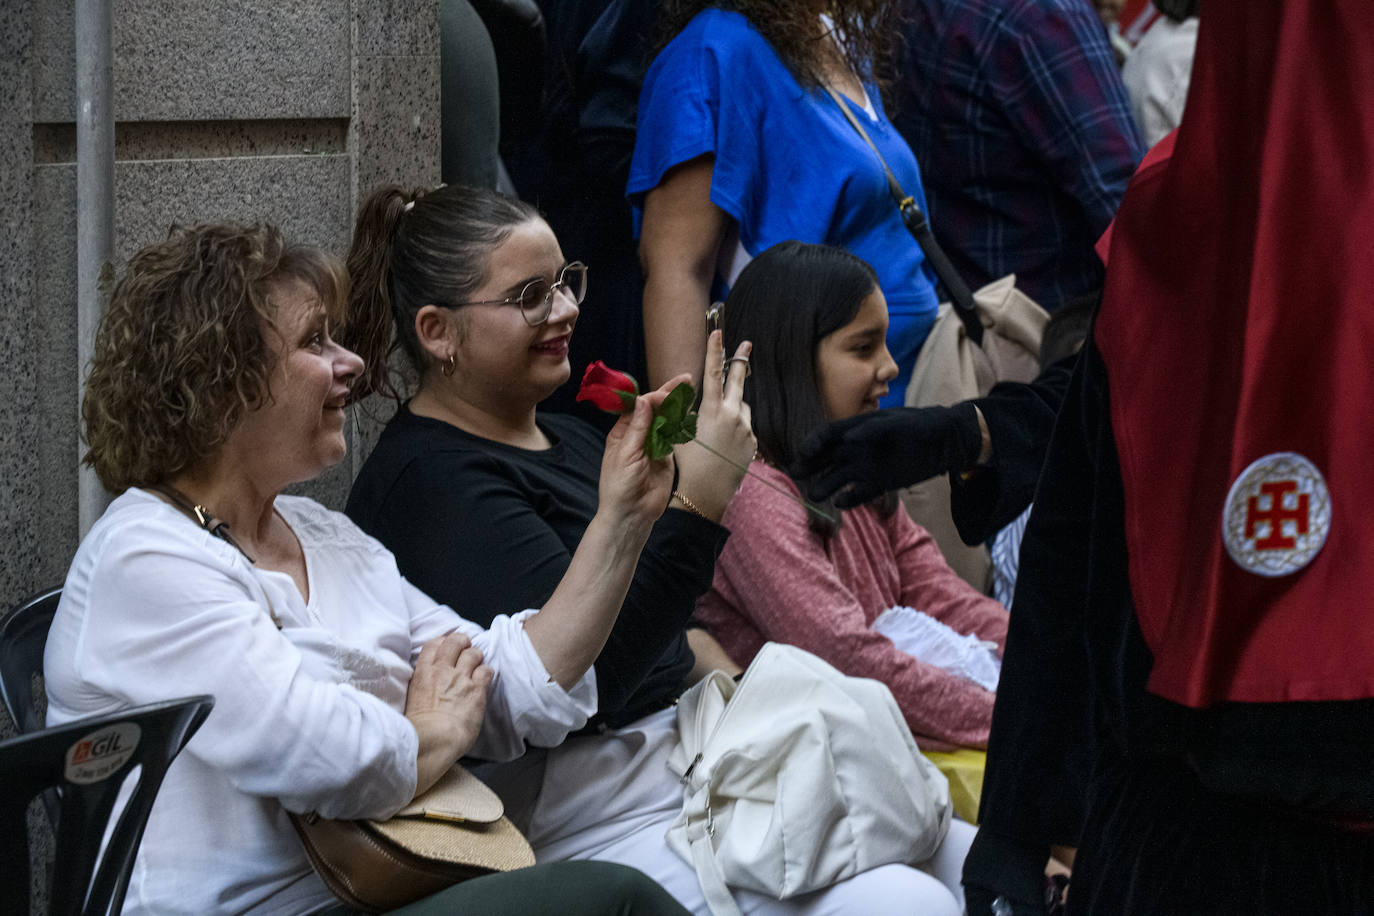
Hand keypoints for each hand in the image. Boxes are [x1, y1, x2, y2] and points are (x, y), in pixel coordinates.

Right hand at [405, 632, 492, 794]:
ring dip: (476, 656)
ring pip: (473, 653)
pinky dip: (487, 672)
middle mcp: (441, 671)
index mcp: (423, 674)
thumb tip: (427, 686)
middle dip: (462, 641)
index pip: (433, 645)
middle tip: (466, 647)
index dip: (443, 642)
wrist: (433, 740)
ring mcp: (460, 679)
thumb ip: (422, 686)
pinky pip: (486, 671)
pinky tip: (485, 679)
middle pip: (455, 642)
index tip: (447, 646)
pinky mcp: (476, 690)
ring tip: (477, 664)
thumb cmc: (419, 729)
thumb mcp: (412, 700)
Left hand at [597, 376, 684, 535]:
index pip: (638, 407)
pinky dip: (682, 424)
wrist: (632, 514)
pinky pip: (675, 437)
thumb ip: (637, 427)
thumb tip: (643, 400)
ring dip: (677, 406)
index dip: (652, 397)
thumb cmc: (619, 487)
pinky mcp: (667, 457)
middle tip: (685, 380)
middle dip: (668, 394)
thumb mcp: (625, 454)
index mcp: (622, 433)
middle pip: (654, 410)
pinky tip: (690, 412)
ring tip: (690, 390)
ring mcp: (653, 445)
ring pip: (667, 420)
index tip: (664, 392)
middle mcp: (638, 436)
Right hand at [673, 330, 755, 520]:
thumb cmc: (689, 463)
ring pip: (741, 407)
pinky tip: (725, 443)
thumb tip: (691, 392)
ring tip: (717, 427)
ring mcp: (745, 428)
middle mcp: (732, 415)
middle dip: (740, 360)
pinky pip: (746, 425)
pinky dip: (737, 426)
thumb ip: (688, 409)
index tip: (718, 332)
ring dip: (733, 407)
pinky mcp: (753, 441)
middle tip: (746, 344)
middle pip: (738, 381)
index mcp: (711, 410)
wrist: (707, 492)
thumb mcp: (681, 432)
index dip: (714, 351)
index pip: (712, 373)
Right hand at [791, 403, 982, 507]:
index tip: (803, 454)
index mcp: (857, 429)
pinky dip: (850, 499)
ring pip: (839, 478)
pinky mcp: (879, 482)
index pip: (827, 436)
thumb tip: (851, 436)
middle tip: (793, 475)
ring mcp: (866, 466)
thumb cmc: (920, 425)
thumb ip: (874, 429)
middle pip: (826, 458)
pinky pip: (859, 493)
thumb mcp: (897, 423)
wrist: (944, 442)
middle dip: (809, 465)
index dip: (812, 443)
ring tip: (814, 496)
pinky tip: (841, 504)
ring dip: (825, 486)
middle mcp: (857, 449)